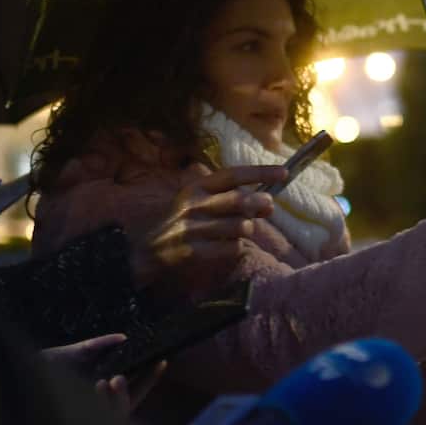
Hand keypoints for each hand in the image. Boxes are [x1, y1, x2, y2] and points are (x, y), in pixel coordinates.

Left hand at [41, 333, 166, 412]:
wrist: (17, 377)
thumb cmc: (47, 366)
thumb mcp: (76, 353)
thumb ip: (99, 345)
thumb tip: (123, 337)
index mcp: (104, 387)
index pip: (136, 385)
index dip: (151, 375)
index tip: (162, 361)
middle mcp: (102, 404)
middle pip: (130, 401)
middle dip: (130, 390)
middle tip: (117, 378)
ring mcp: (93, 415)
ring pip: (116, 413)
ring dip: (113, 399)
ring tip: (101, 383)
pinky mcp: (81, 423)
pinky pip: (99, 420)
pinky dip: (97, 405)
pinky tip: (91, 391)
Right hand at [130, 164, 283, 292]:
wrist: (141, 251)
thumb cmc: (176, 222)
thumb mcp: (195, 202)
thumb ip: (228, 199)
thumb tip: (268, 201)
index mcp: (195, 188)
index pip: (233, 175)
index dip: (260, 172)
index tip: (284, 172)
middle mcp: (194, 205)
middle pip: (239, 201)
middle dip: (259, 205)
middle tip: (268, 208)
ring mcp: (192, 229)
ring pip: (239, 226)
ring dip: (248, 229)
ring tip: (242, 230)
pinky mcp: (193, 252)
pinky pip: (230, 248)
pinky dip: (237, 248)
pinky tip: (229, 246)